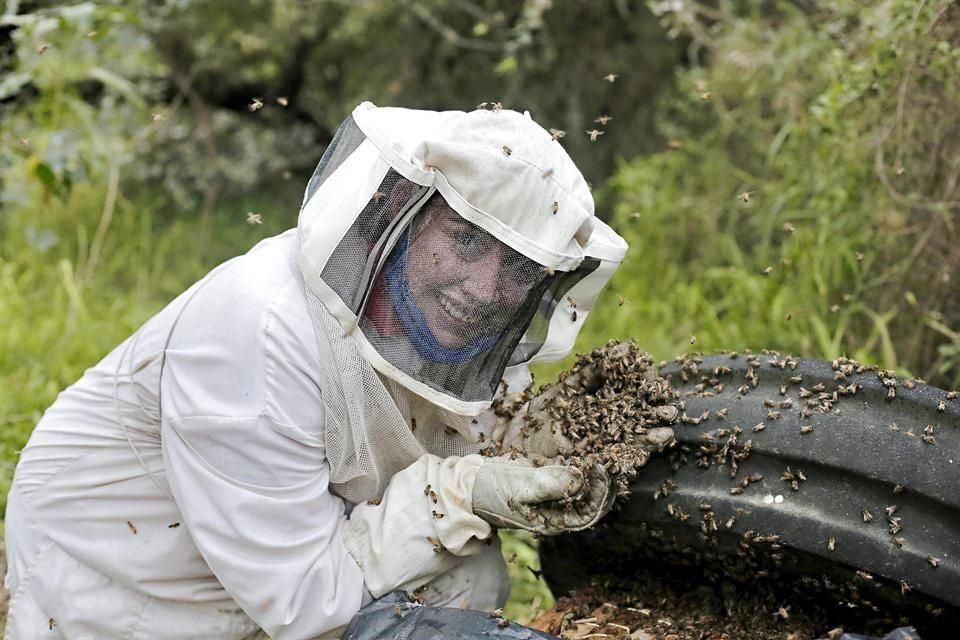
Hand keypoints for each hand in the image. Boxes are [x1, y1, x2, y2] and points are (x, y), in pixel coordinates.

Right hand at [471, 457, 614, 534]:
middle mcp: (556, 513)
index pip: (588, 513)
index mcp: (553, 522)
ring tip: (602, 459)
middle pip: (591, 504)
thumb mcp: (522, 487)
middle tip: (609, 463)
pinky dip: (581, 470)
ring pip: (583, 491)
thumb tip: (580, 480)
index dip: (600, 493)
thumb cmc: (493, 490)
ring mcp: (551, 499)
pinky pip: (570, 480)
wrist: (470, 484)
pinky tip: (585, 457)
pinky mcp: (546, 484)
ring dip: (595, 477)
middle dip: (603, 485)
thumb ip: (551, 485)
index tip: (600, 468)